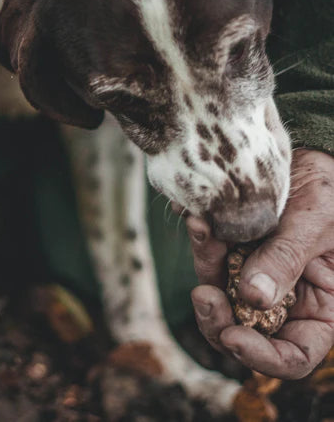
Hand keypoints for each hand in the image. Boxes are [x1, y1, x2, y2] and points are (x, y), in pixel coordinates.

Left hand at [189, 149, 333, 378]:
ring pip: (219, 292)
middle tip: (202, 296)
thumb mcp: (316, 224)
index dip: (263, 358)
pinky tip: (197, 218)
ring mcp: (254, 275)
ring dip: (205, 268)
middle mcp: (283, 298)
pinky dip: (203, 240)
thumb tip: (254, 298)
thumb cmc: (331, 193)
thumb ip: (287, 260)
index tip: (234, 337)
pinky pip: (212, 255)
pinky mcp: (233, 251)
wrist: (313, 159)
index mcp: (319, 307)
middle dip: (217, 319)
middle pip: (243, 330)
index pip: (293, 355)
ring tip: (200, 231)